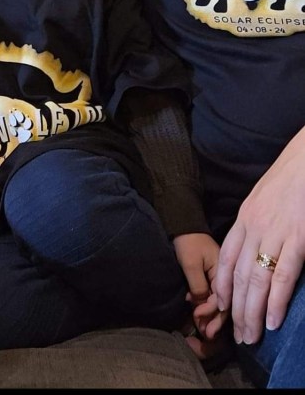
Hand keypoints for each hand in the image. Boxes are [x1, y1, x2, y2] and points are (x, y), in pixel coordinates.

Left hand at [173, 232, 227, 337]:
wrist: (184, 225)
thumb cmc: (188, 243)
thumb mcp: (191, 265)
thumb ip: (199, 287)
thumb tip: (203, 309)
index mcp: (226, 271)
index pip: (224, 299)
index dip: (211, 312)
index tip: (197, 317)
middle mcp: (227, 277)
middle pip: (226, 305)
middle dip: (215, 322)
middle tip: (205, 335)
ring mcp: (222, 278)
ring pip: (221, 304)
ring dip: (212, 318)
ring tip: (203, 331)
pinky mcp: (214, 278)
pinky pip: (215, 298)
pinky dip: (207, 308)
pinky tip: (200, 315)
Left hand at [214, 126, 304, 343]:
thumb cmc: (288, 179)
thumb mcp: (262, 199)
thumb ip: (254, 224)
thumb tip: (252, 251)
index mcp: (244, 217)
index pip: (225, 258)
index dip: (221, 285)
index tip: (219, 306)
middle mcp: (254, 227)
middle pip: (239, 276)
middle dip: (236, 309)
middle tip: (238, 335)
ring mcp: (275, 233)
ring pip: (257, 281)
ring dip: (252, 313)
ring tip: (251, 335)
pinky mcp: (297, 238)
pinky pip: (283, 276)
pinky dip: (276, 301)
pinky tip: (272, 321)